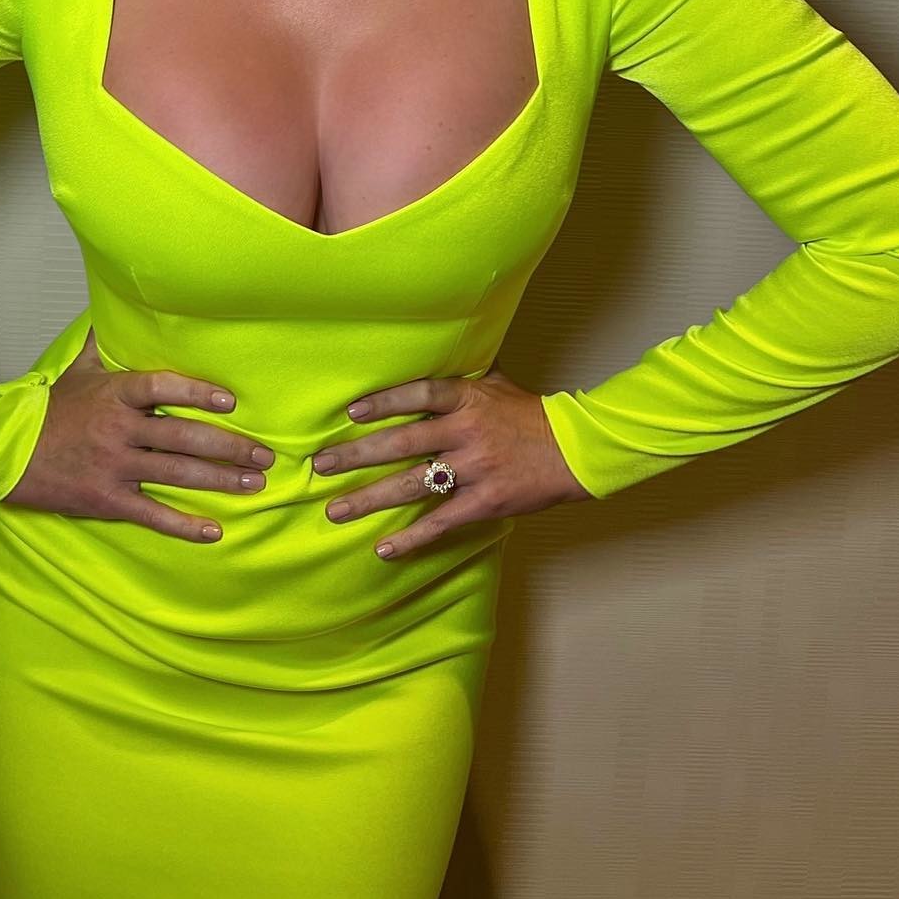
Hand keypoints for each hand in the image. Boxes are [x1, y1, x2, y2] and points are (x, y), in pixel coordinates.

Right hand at [2, 325, 274, 542]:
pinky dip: (184, 525)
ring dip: (220, 480)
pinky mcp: (108, 500)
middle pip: (183, 437)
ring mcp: (114, 467)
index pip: (162, 387)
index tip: (230, 402)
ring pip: (177, 474)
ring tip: (254, 483)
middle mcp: (119, 430)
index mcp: (115, 395)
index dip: (198, 392)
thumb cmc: (49, 410)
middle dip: (229, 447)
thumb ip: (106, 344)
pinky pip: (153, 514)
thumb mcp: (77, 371)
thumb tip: (120, 308)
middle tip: (265, 455)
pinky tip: (213, 531)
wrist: (7, 455)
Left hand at [311, 367, 593, 559]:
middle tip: (320, 466)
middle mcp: (467, 432)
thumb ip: (463, 376)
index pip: (419, 394)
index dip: (384, 401)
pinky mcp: (486, 502)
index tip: (350, 412)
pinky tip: (384, 549)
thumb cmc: (532, 415)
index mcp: (469, 399)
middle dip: (357, 455)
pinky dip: (412, 538)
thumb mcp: (497, 384)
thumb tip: (435, 350)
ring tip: (335, 510)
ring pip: (413, 484)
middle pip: (402, 442)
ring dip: (370, 499)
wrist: (577, 450)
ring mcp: (476, 469)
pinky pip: (442, 522)